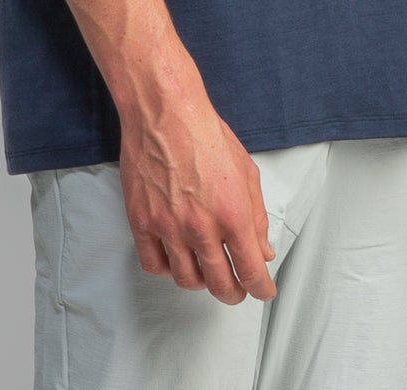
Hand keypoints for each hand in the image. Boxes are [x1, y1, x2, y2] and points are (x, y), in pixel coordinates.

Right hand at [117, 91, 277, 304]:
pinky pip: (154, 265)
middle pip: (220, 284)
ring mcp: (169, 227)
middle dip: (233, 293)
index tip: (263, 291)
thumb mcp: (246, 171)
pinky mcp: (142, 222)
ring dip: (201, 282)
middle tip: (236, 289)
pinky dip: (168, 270)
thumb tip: (263, 251)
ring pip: (187, 280)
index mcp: (233, 213)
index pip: (251, 270)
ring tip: (206, 271)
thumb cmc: (206, 134)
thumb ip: (257, 216)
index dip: (261, 288)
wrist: (164, 113)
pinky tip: (176, 259)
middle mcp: (201, 226)